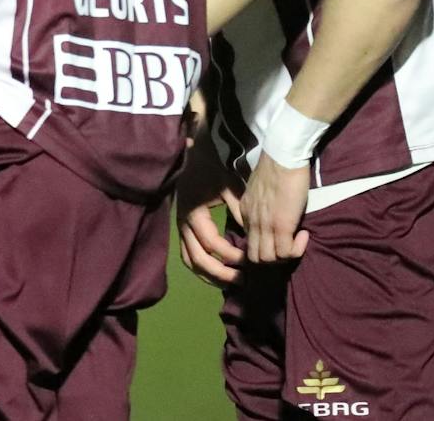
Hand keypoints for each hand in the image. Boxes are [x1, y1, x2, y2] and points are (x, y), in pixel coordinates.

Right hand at [175, 136, 244, 287]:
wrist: (195, 151)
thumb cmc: (214, 166)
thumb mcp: (230, 186)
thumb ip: (240, 210)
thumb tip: (254, 235)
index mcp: (194, 212)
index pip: (213, 244)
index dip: (232, 255)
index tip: (250, 260)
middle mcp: (183, 222)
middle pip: (198, 259)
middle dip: (221, 273)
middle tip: (243, 281)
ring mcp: (180, 225)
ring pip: (190, 260)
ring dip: (210, 275)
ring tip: (231, 282)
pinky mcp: (182, 226)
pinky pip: (188, 254)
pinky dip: (202, 267)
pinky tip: (219, 272)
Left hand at [241, 152, 310, 263]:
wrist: (282, 156)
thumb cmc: (276, 167)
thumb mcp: (260, 189)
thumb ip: (262, 204)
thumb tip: (273, 213)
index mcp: (245, 211)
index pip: (249, 242)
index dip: (265, 246)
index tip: (280, 239)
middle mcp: (251, 221)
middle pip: (255, 257)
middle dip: (273, 259)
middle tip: (290, 246)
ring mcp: (265, 225)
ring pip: (268, 259)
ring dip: (285, 256)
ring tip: (297, 240)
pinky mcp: (281, 226)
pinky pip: (286, 252)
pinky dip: (296, 250)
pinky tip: (305, 234)